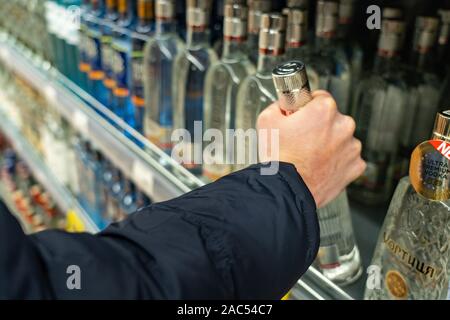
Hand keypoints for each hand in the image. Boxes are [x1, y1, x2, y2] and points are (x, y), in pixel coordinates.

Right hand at [257, 90, 365, 207]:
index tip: (301, 116)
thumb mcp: (267, 120)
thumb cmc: (279, 158)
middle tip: (302, 140)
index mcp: (324, 110)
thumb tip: (284, 105)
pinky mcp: (355, 166)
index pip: (319, 97)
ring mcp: (352, 147)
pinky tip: (320, 166)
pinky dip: (336, 161)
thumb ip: (279, 105)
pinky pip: (347, 158)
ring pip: (341, 139)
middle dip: (319, 127)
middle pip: (332, 118)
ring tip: (310, 156)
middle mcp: (343, 125)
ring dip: (329, 144)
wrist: (287, 189)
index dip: (307, 108)